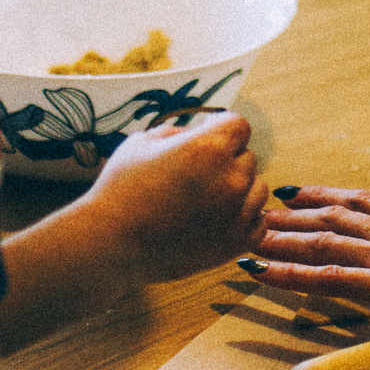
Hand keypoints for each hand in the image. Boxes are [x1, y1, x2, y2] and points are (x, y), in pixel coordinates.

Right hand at [84, 112, 264, 282]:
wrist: (110, 243)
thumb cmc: (121, 189)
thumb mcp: (143, 142)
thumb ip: (178, 132)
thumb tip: (197, 132)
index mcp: (209, 147)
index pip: (239, 126)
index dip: (222, 129)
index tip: (207, 137)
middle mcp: (230, 178)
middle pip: (247, 157)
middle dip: (227, 160)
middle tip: (198, 174)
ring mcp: (236, 213)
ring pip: (257, 189)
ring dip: (239, 189)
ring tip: (207, 198)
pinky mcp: (235, 243)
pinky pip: (259, 221)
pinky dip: (244, 218)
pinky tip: (220, 218)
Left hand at [246, 187, 369, 323]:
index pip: (366, 206)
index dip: (332, 199)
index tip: (303, 194)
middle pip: (334, 218)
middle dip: (295, 214)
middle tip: (258, 207)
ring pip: (320, 241)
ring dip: (282, 238)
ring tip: (247, 233)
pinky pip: (325, 278)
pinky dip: (287, 274)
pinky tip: (259, 271)